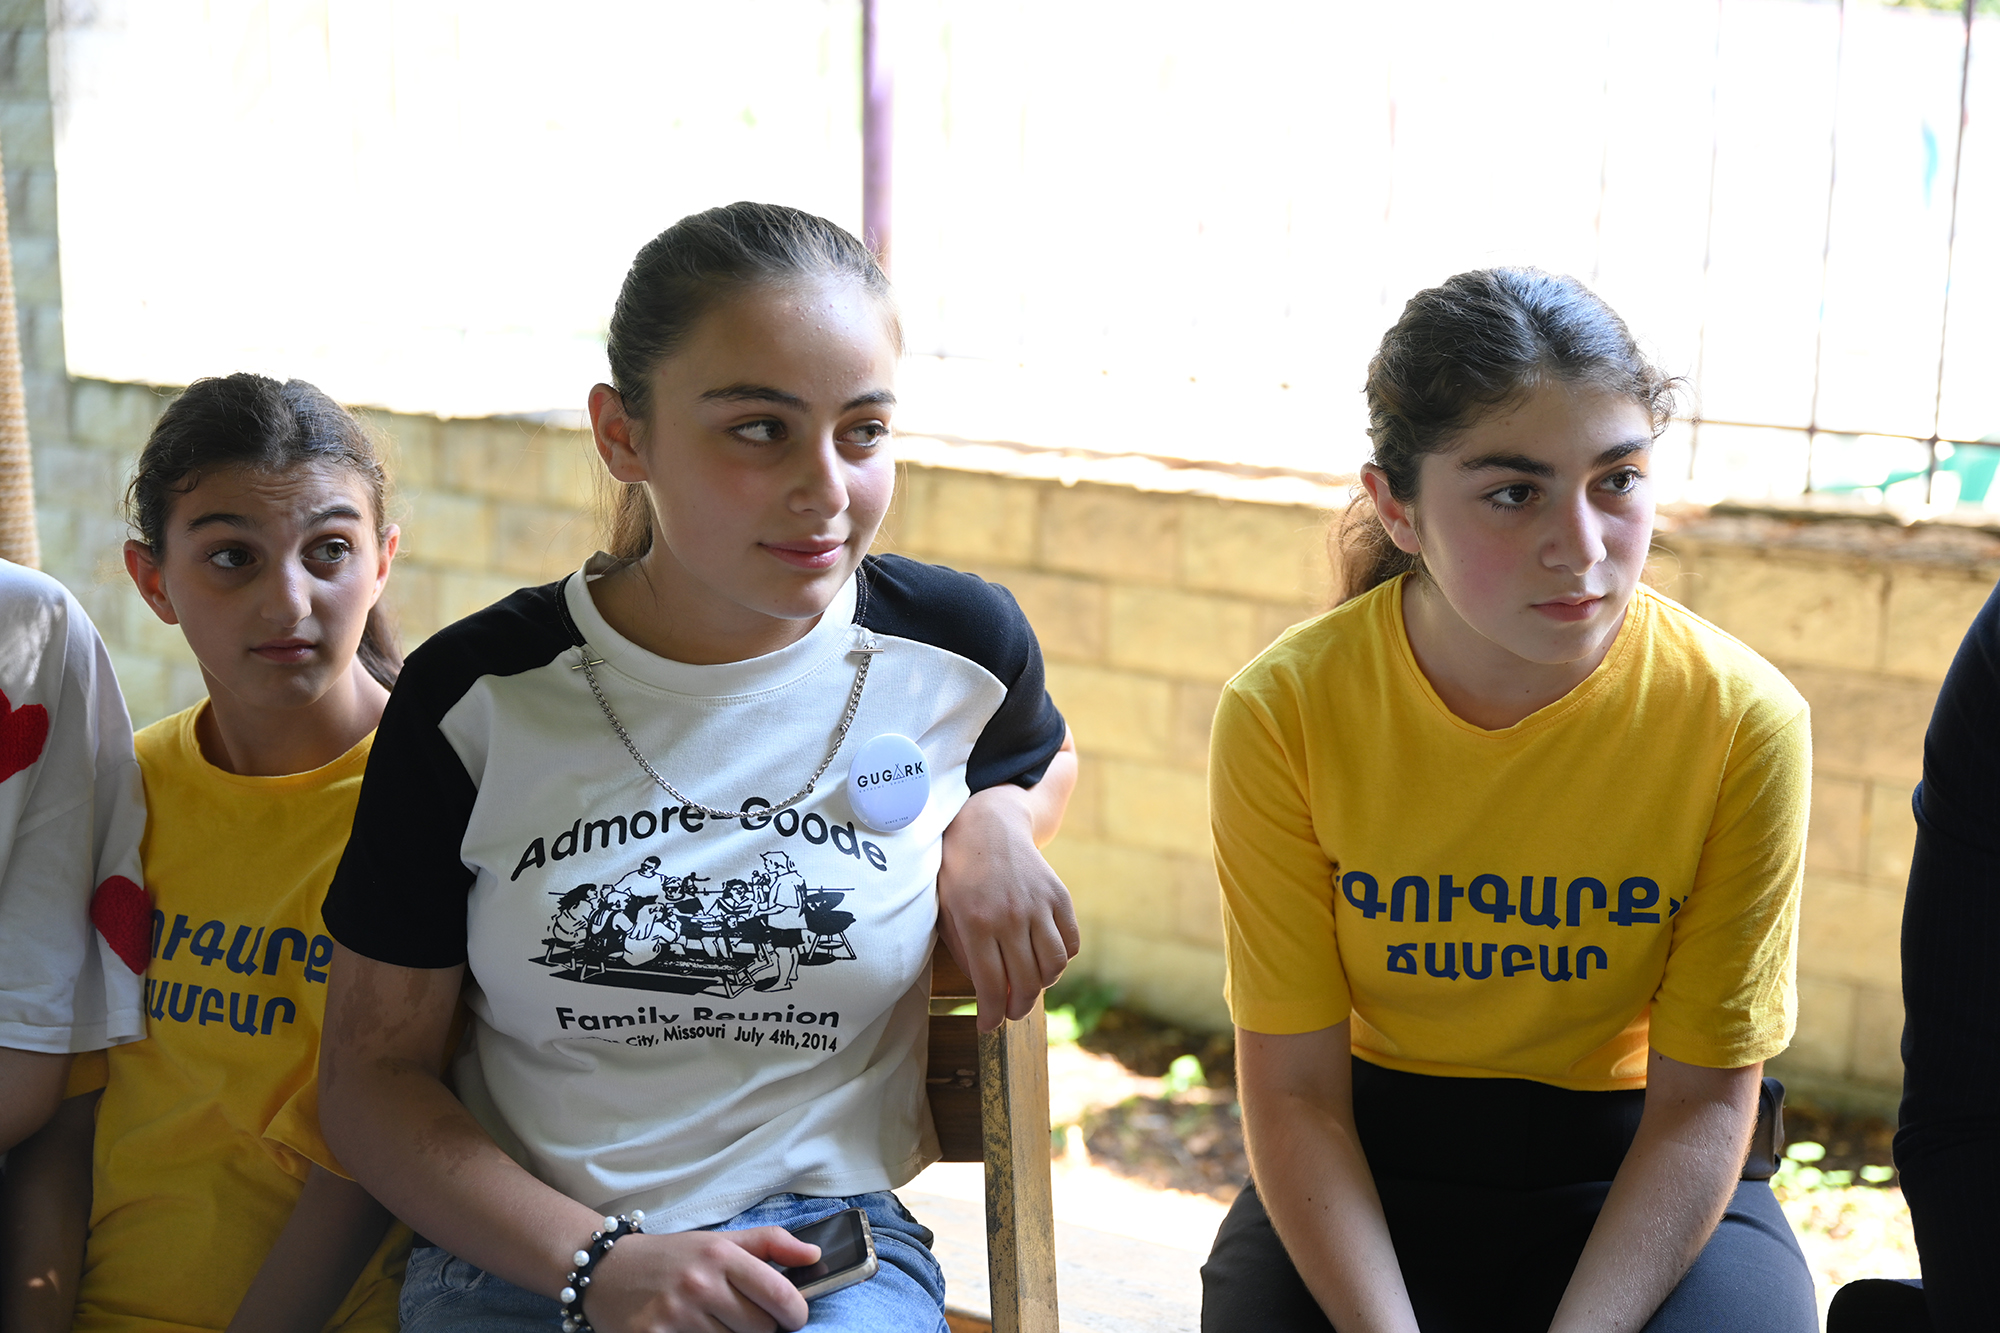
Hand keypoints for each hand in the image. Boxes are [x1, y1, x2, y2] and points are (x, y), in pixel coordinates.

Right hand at [581, 1227, 818, 1332]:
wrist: (606, 1270)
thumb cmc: (671, 1257)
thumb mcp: (719, 1240)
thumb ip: (771, 1244)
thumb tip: (815, 1254)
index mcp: (720, 1254)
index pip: (780, 1294)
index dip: (795, 1313)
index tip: (793, 1317)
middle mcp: (699, 1284)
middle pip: (760, 1329)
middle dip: (758, 1327)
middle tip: (739, 1317)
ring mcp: (675, 1316)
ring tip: (712, 1323)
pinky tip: (692, 1332)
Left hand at [938, 780, 1080, 1031]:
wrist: (988, 824)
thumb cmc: (959, 872)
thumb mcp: (945, 910)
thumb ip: (963, 951)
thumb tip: (986, 989)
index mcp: (976, 922)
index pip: (990, 984)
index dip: (991, 1013)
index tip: (989, 1026)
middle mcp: (1010, 916)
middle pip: (1025, 982)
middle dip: (1017, 1007)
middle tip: (1011, 1013)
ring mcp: (1038, 905)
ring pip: (1053, 966)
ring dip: (1042, 986)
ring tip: (1029, 987)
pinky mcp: (1058, 896)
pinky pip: (1070, 942)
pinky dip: (1062, 960)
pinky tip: (1045, 961)